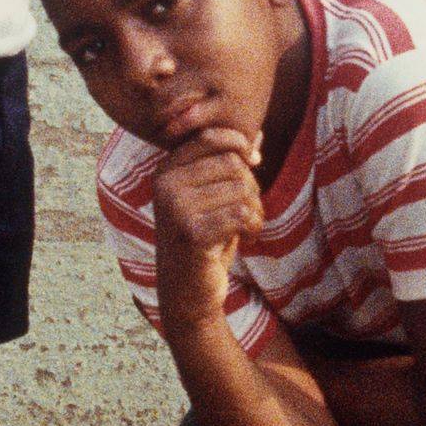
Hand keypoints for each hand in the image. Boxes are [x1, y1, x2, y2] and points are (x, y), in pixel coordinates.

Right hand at [150, 126, 263, 330]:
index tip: (254, 162)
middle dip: (252, 186)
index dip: (240, 145)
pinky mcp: (191, 233)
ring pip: (241, 189)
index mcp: (166, 171)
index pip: (211, 137)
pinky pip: (241, 213)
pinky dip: (254, 225)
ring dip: (256, 209)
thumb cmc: (204, 240)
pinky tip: (247, 237)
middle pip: (232, 164)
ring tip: (247, 226)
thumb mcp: (214, 199)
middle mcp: (165, 186)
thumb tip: (259, 133)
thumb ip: (230, 166)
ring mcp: (175, 209)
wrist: (187, 292)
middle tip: (249, 210)